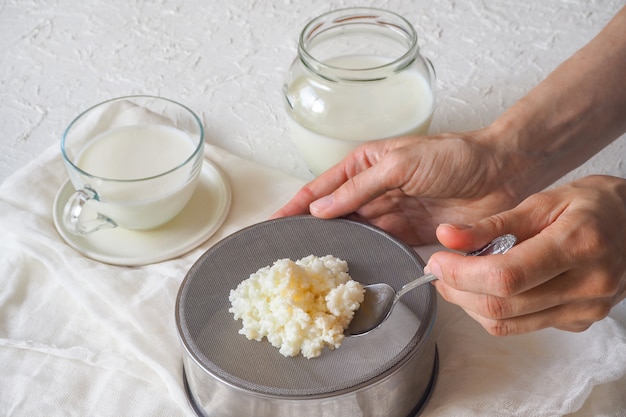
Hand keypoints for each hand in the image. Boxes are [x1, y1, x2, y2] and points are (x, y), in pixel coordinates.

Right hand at [273, 130, 525, 244]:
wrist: (501, 173)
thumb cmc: (453, 156)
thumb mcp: (400, 163)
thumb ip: (359, 187)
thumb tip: (320, 209)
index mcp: (364, 164)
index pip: (320, 188)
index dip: (293, 206)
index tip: (270, 225)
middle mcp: (372, 189)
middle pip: (332, 214)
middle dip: (309, 231)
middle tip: (286, 255)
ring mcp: (389, 213)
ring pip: (352, 233)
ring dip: (334, 247)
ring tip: (309, 267)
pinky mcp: (407, 234)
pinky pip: (379, 246)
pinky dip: (364, 256)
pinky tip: (348, 269)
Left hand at [426, 175, 625, 334]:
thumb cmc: (593, 206)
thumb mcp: (543, 201)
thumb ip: (491, 225)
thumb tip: (447, 236)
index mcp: (578, 245)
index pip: (506, 277)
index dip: (461, 273)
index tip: (436, 260)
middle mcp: (587, 285)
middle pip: (502, 305)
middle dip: (457, 290)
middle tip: (438, 270)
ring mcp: (586, 309)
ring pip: (508, 323)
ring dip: (469, 304)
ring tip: (456, 277)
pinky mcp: (580, 322)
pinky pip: (522, 326)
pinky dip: (494, 310)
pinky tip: (486, 287)